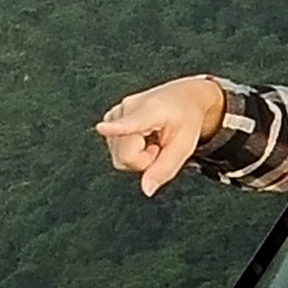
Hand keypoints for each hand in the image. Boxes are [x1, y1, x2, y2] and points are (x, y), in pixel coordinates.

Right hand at [95, 72, 225, 194]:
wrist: (183, 96)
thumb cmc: (186, 119)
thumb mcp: (184, 147)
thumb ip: (165, 169)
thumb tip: (146, 190)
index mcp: (152, 111)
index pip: (131, 123)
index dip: (115, 128)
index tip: (101, 128)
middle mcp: (129, 107)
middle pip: (125, 156)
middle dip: (143, 161)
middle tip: (159, 148)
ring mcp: (116, 111)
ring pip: (117, 156)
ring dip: (136, 156)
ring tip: (151, 140)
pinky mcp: (110, 117)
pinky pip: (114, 149)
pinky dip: (128, 150)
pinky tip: (141, 138)